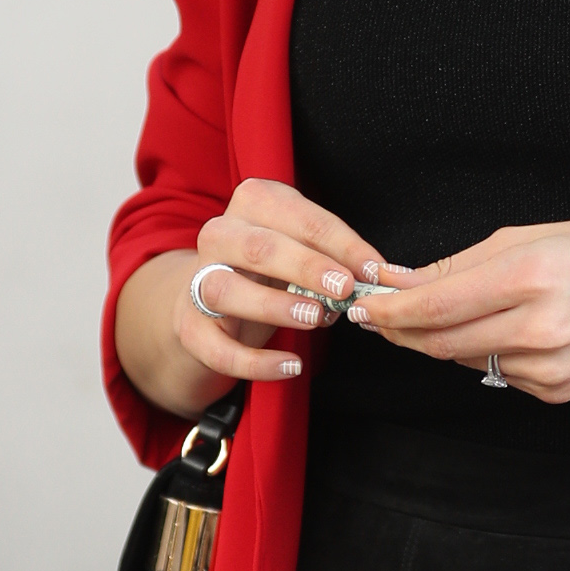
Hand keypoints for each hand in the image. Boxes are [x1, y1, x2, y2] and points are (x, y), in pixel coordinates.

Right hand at [176, 177, 392, 384]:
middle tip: (345, 287)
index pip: (300, 217)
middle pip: (259, 247)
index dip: (341, 243)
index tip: (374, 269)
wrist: (213, 304)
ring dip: (275, 305)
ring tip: (316, 318)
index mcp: (253, 204)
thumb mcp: (302, 252)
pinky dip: (255, 362)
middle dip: (306, 267)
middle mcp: (219, 236)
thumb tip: (379, 276)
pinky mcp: (190, 327)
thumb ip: (336, 259)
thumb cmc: (271, 271)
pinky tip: (291, 366)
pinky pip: (218, 348)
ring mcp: (198, 282)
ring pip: (228, 290)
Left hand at [351, 217, 569, 398]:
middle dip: (403, 330)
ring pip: (468, 359)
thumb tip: (404, 281)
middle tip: (379, 317)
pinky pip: (503, 373)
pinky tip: (514, 330)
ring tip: (450, 313)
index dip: (391, 310)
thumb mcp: (536, 236)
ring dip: (445, 340)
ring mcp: (552, 365)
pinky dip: (492, 353)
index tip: (363, 307)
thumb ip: (464, 264)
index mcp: (532, 274)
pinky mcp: (560, 390)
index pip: (437, 304)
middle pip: (441, 342)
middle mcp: (541, 325)